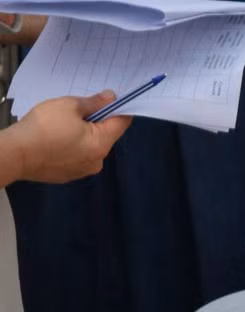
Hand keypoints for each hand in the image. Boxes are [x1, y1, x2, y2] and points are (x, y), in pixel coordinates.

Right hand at [5, 90, 130, 183]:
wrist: (18, 154)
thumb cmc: (44, 127)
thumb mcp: (70, 106)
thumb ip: (93, 102)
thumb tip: (110, 98)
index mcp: (101, 144)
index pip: (121, 124)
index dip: (121, 109)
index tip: (115, 99)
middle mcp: (98, 161)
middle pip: (105, 136)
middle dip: (97, 121)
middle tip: (80, 108)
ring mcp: (84, 170)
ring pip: (91, 147)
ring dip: (84, 134)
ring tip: (64, 124)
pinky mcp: (70, 175)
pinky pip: (77, 156)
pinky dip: (72, 146)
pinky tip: (57, 138)